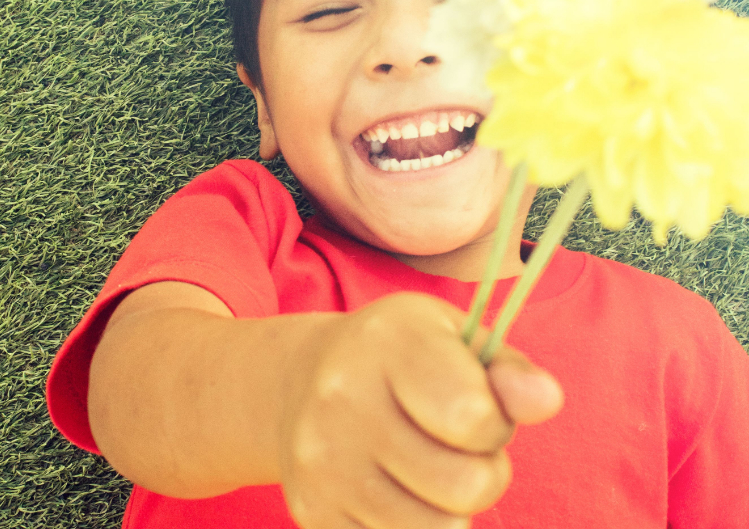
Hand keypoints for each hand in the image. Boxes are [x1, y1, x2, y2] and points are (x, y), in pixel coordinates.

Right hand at [278, 292, 562, 528]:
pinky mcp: (313, 510)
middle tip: (458, 445)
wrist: (302, 377)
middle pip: (465, 486)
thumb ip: (507, 370)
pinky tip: (396, 487)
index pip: (473, 416)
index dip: (495, 423)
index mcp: (388, 340)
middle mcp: (344, 396)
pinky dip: (413, 526)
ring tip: (430, 466)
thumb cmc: (398, 354)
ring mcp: (322, 460)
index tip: (481, 407)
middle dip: (483, 472)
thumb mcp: (453, 336)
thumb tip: (546, 399)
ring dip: (451, 508)